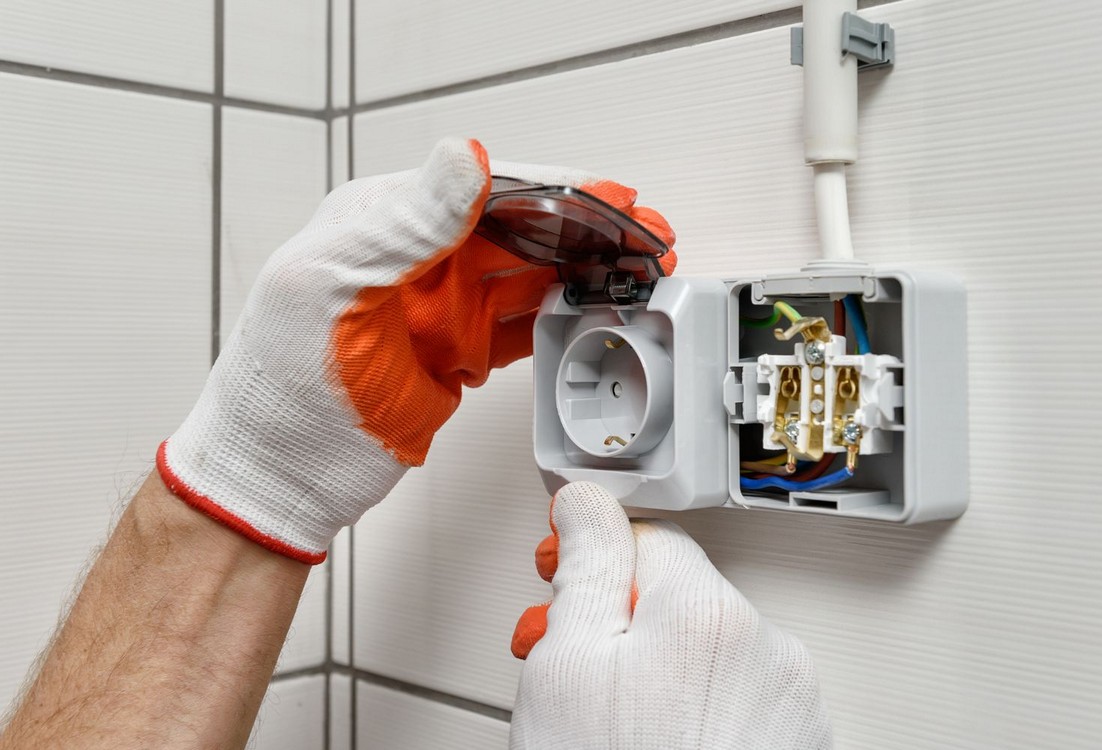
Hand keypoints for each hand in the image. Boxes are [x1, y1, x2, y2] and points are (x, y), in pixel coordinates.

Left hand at [157, 138, 675, 562]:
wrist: (280, 476)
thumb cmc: (282, 386)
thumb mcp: (336, 288)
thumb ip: (406, 224)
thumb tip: (466, 159)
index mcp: (382, 222)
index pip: (484, 189)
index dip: (556, 192)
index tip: (610, 200)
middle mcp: (417, 257)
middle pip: (519, 228)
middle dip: (585, 228)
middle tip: (644, 235)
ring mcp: (440, 307)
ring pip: (529, 275)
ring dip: (583, 271)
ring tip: (636, 269)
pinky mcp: (457, 353)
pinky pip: (522, 326)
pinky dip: (562, 319)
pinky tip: (595, 314)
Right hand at [510, 482, 831, 748]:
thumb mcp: (566, 667)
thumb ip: (585, 567)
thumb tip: (587, 504)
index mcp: (709, 616)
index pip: (650, 538)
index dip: (594, 563)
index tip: (563, 582)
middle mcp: (769, 652)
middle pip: (682, 599)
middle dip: (623, 625)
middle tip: (575, 673)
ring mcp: (792, 707)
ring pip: (710, 653)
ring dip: (662, 671)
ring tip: (615, 725)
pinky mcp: (799, 746)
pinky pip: (741, 701)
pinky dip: (700, 714)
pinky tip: (657, 744)